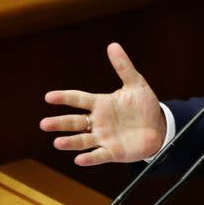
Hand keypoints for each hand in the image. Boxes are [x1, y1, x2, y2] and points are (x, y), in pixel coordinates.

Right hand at [39, 42, 165, 165]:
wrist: (159, 127)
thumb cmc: (144, 106)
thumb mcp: (136, 84)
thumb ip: (123, 67)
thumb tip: (113, 45)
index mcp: (101, 104)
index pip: (79, 99)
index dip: (65, 98)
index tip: (49, 96)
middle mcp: (98, 122)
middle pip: (75, 122)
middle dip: (60, 123)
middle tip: (44, 124)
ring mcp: (104, 137)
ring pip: (82, 140)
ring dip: (70, 142)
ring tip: (57, 142)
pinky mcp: (113, 152)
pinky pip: (99, 156)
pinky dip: (89, 158)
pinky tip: (79, 159)